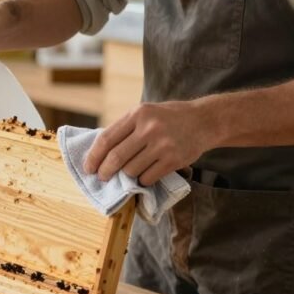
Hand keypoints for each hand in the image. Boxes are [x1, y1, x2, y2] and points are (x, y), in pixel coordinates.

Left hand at [84, 101, 214, 185]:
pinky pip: (148, 178)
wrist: (205, 120)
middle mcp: (149, 128)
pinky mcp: (174, 160)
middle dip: (105, 171)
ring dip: (126, 177)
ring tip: (127, 175)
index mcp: (137, 114)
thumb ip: (125, 128)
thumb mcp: (145, 113)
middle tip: (102, 177)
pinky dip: (142, 181)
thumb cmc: (169, 118)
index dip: (94, 156)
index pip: (107, 139)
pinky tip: (144, 176)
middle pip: (116, 157)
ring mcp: (163, 145)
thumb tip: (98, 153)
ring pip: (131, 170)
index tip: (88, 168)